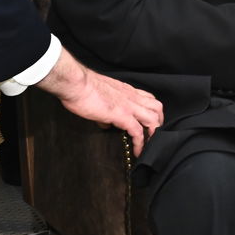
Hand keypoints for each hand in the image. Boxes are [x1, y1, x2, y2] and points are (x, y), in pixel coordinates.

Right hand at [35, 47, 163, 153]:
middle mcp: (131, 96)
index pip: (148, 98)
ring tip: (149, 146)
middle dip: (159, 123)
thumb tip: (106, 123)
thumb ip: (106, 110)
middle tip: (153, 136)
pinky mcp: (121, 115)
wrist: (76, 83)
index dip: (151, 111)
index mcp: (127, 90)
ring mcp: (128, 105)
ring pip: (153, 118)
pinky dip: (140, 143)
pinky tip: (138, 152)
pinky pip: (138, 131)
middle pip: (157, 107)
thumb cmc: (82, 88)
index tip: (149, 124)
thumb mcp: (100, 97)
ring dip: (154, 133)